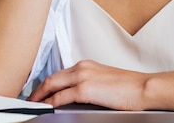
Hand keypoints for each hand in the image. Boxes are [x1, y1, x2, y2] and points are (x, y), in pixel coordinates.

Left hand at [27, 60, 148, 109]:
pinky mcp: (84, 89)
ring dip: (39, 96)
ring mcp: (82, 77)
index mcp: (87, 65)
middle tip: (30, 100)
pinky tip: (45, 108)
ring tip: (32, 106)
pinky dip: (49, 103)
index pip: (60, 74)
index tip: (41, 92)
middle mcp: (82, 67)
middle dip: (38, 90)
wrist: (143, 88)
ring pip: (51, 85)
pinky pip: (59, 97)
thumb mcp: (105, 81)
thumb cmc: (130, 87)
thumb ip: (90, 84)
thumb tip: (78, 95)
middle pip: (51, 78)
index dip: (47, 84)